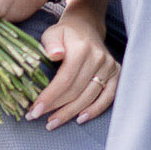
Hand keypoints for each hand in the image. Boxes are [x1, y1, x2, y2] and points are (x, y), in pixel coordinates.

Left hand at [26, 0, 117, 128]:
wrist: (86, 27)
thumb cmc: (64, 34)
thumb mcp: (52, 33)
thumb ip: (50, 43)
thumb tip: (55, 55)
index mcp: (82, 49)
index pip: (64, 80)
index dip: (49, 97)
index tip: (34, 110)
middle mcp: (99, 59)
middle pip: (76, 91)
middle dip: (56, 108)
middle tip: (37, 118)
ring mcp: (109, 67)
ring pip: (90, 97)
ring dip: (71, 113)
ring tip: (53, 122)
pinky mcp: (116, 73)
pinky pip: (108, 97)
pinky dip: (95, 110)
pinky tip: (80, 119)